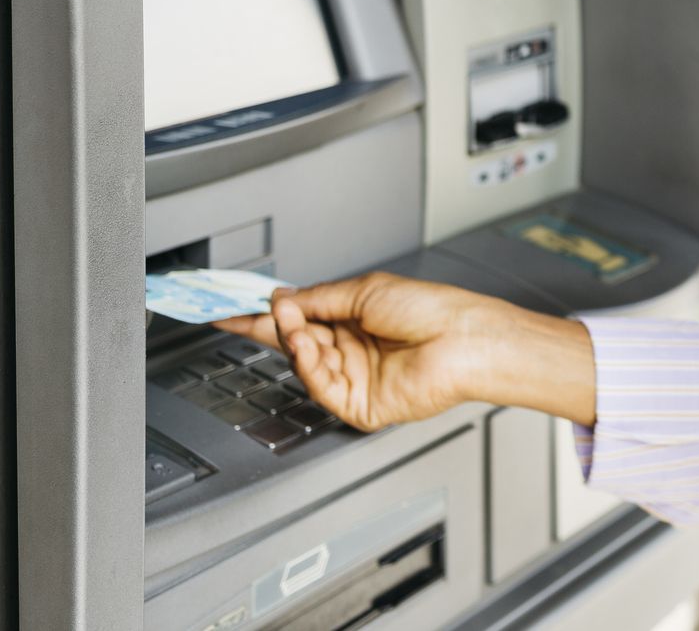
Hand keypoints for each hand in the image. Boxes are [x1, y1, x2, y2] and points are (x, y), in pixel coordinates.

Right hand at [215, 273, 593, 431]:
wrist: (465, 339)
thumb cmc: (434, 309)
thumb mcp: (367, 291)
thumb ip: (320, 298)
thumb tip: (283, 297)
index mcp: (356, 319)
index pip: (302, 318)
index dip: (267, 314)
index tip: (233, 308)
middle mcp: (354, 349)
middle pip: (297, 343)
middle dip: (271, 328)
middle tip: (243, 315)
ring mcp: (356, 379)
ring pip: (306, 365)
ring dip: (293, 342)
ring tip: (289, 321)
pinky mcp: (361, 406)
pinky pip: (323, 388)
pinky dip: (309, 366)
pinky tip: (307, 345)